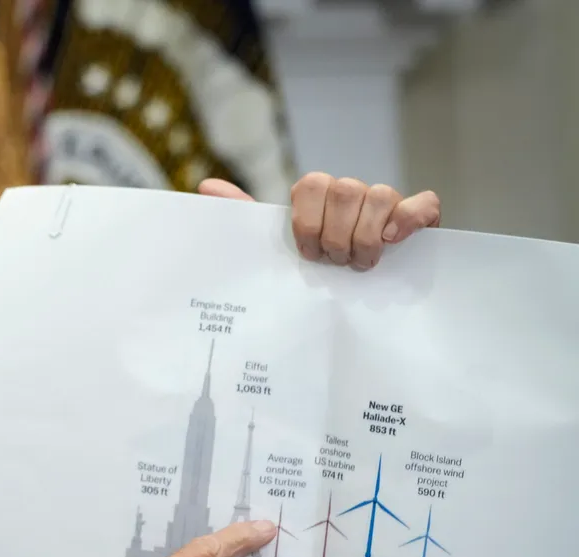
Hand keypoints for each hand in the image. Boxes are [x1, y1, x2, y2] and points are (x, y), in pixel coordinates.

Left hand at [198, 173, 441, 270]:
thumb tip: (206, 187)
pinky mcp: (420, 218)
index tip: (307, 254)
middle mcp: (353, 194)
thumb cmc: (312, 271)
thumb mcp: (277, 247)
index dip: (307, 221)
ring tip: (360, 265)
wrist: (358, 299)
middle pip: (345, 189)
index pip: (310, 184)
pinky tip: (393, 240)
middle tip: (334, 264)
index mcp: (319, 196)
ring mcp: (388, 203)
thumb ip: (246, 216)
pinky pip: (423, 203)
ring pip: (380, 194)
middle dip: (336, 234)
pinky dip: (408, 218)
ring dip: (366, 236)